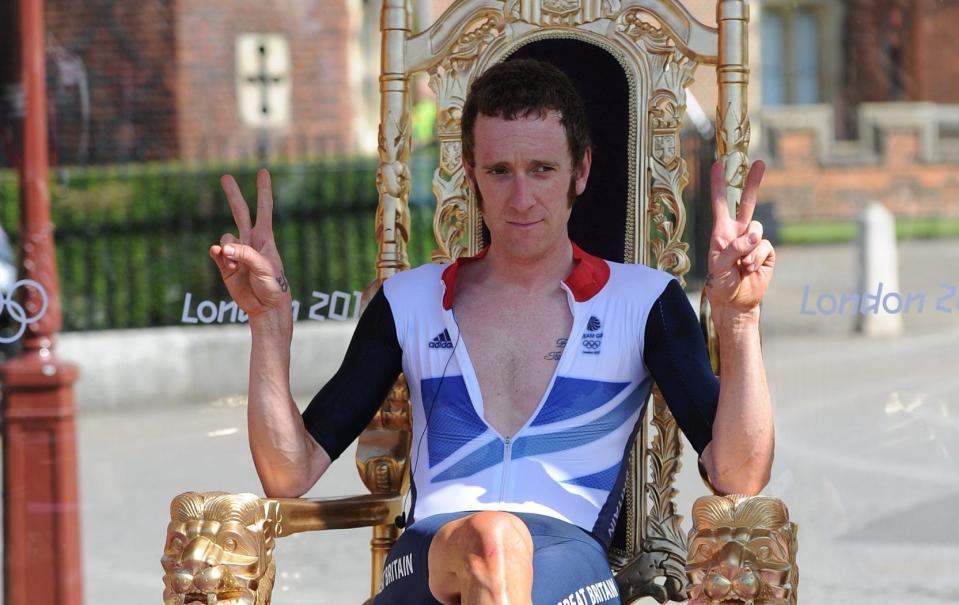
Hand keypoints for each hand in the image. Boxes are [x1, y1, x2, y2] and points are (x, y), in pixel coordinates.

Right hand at [209, 169, 291, 319]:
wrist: (265, 307)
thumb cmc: (273, 286)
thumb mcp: (265, 268)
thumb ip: (245, 255)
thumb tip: (222, 247)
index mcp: (265, 238)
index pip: (264, 209)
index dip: (263, 191)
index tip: (263, 172)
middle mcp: (250, 242)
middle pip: (240, 212)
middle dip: (233, 195)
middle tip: (225, 176)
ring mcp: (236, 253)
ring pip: (224, 237)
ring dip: (227, 250)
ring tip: (237, 268)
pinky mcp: (225, 266)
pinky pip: (216, 253)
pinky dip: (216, 254)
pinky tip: (222, 260)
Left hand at [705, 160, 774, 319]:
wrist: (737, 302)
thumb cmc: (721, 283)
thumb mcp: (718, 266)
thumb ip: (733, 249)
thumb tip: (753, 236)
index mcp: (721, 232)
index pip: (720, 205)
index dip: (718, 185)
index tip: (717, 165)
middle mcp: (738, 233)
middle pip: (747, 203)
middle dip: (753, 182)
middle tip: (760, 162)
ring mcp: (753, 242)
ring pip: (757, 229)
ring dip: (749, 249)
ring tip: (741, 266)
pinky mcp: (766, 252)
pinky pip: (765, 246)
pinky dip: (757, 258)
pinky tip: (750, 269)